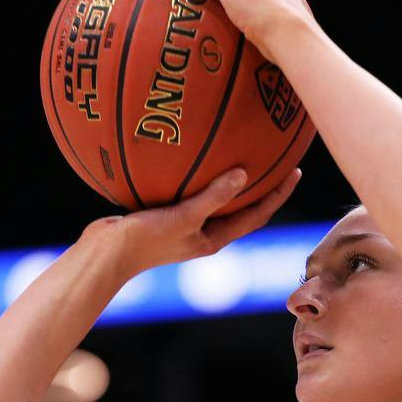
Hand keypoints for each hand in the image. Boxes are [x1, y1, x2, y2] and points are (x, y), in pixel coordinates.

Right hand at [83, 165, 302, 278]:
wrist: (104, 254)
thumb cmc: (145, 240)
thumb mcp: (184, 216)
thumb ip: (213, 196)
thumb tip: (244, 173)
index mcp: (214, 238)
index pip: (256, 214)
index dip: (278, 194)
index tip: (296, 171)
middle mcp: (203, 232)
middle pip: (241, 205)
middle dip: (260, 184)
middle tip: (277, 156)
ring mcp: (182, 222)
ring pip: (213, 196)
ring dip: (227, 176)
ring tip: (238, 147)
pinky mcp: (162, 212)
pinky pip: (186, 187)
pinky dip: (192, 170)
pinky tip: (188, 147)